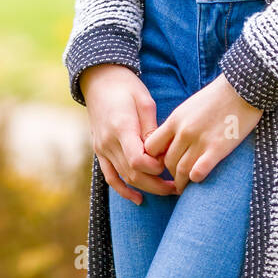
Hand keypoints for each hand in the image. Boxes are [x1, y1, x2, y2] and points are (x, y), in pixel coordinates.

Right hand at [80, 64, 178, 205]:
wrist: (99, 79)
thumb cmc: (126, 86)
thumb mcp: (144, 102)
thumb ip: (152, 129)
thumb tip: (161, 152)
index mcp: (121, 128)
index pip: (137, 160)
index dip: (155, 167)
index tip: (170, 163)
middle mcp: (109, 141)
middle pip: (132, 174)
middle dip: (157, 185)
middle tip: (179, 187)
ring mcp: (102, 148)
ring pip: (123, 178)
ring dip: (146, 188)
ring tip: (168, 190)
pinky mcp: (100, 150)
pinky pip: (110, 176)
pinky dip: (123, 190)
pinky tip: (138, 198)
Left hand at [142, 73, 262, 192]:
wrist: (242, 89)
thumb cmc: (217, 97)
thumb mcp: (189, 107)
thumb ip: (177, 124)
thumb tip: (169, 142)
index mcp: (175, 120)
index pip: (151, 147)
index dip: (155, 158)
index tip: (163, 163)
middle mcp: (184, 131)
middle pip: (167, 162)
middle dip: (170, 173)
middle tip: (176, 179)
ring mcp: (200, 140)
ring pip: (181, 170)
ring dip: (182, 182)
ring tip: (185, 186)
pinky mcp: (218, 148)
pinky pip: (199, 171)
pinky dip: (196, 178)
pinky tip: (198, 178)